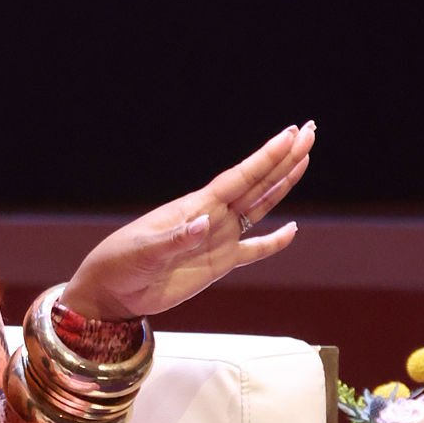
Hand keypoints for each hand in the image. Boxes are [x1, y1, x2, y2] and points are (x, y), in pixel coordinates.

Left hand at [61, 121, 314, 321]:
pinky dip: (273, 242)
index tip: (290, 135)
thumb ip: (175, 240)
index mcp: (195, 207)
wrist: (112, 291)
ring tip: (305, 159)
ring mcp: (218, 239)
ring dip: (283, 185)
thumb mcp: (144, 251)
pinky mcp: (218, 264)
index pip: (239, 177)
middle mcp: (213, 217)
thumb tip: (204, 225)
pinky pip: (253, 251)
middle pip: (257, 183)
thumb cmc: (121, 263)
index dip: (266, 157)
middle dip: (284, 158)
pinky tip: (292, 230)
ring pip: (260, 207)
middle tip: (311, 131)